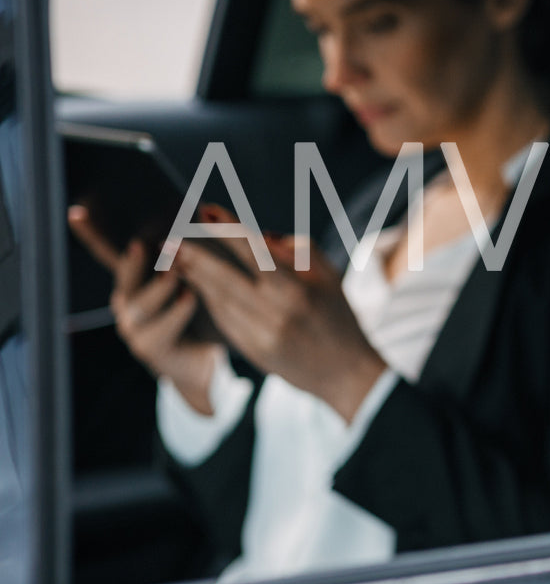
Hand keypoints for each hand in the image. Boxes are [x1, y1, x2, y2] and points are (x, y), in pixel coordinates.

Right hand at [67, 205, 219, 414]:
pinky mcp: (149, 348)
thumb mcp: (194, 280)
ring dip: (159, 287)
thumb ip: (189, 257)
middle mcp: (127, 302)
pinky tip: (189, 296)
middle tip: (143, 244)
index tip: (77, 212)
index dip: (92, 234)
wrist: (202, 360)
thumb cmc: (198, 313)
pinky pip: (161, 328)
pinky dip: (176, 311)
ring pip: (140, 305)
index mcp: (134, 281)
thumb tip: (205, 214)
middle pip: (124, 278)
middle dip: (133, 261)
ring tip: (176, 272)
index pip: (110, 253)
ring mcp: (133, 327)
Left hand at [172, 231, 386, 423]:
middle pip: (225, 279)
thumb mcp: (329, 276)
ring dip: (195, 279)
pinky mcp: (253, 352)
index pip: (255, 253)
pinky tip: (197, 286)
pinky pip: (225, 320)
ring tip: (175, 260)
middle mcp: (276, 313)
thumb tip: (261, 236)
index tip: (207, 210)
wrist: (345, 372)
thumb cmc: (338, 315)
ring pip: (220, 300)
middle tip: (170, 241)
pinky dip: (211, 300)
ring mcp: (262, 335)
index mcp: (296, 290)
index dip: (228, 230)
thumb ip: (297, 249)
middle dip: (195, 258)